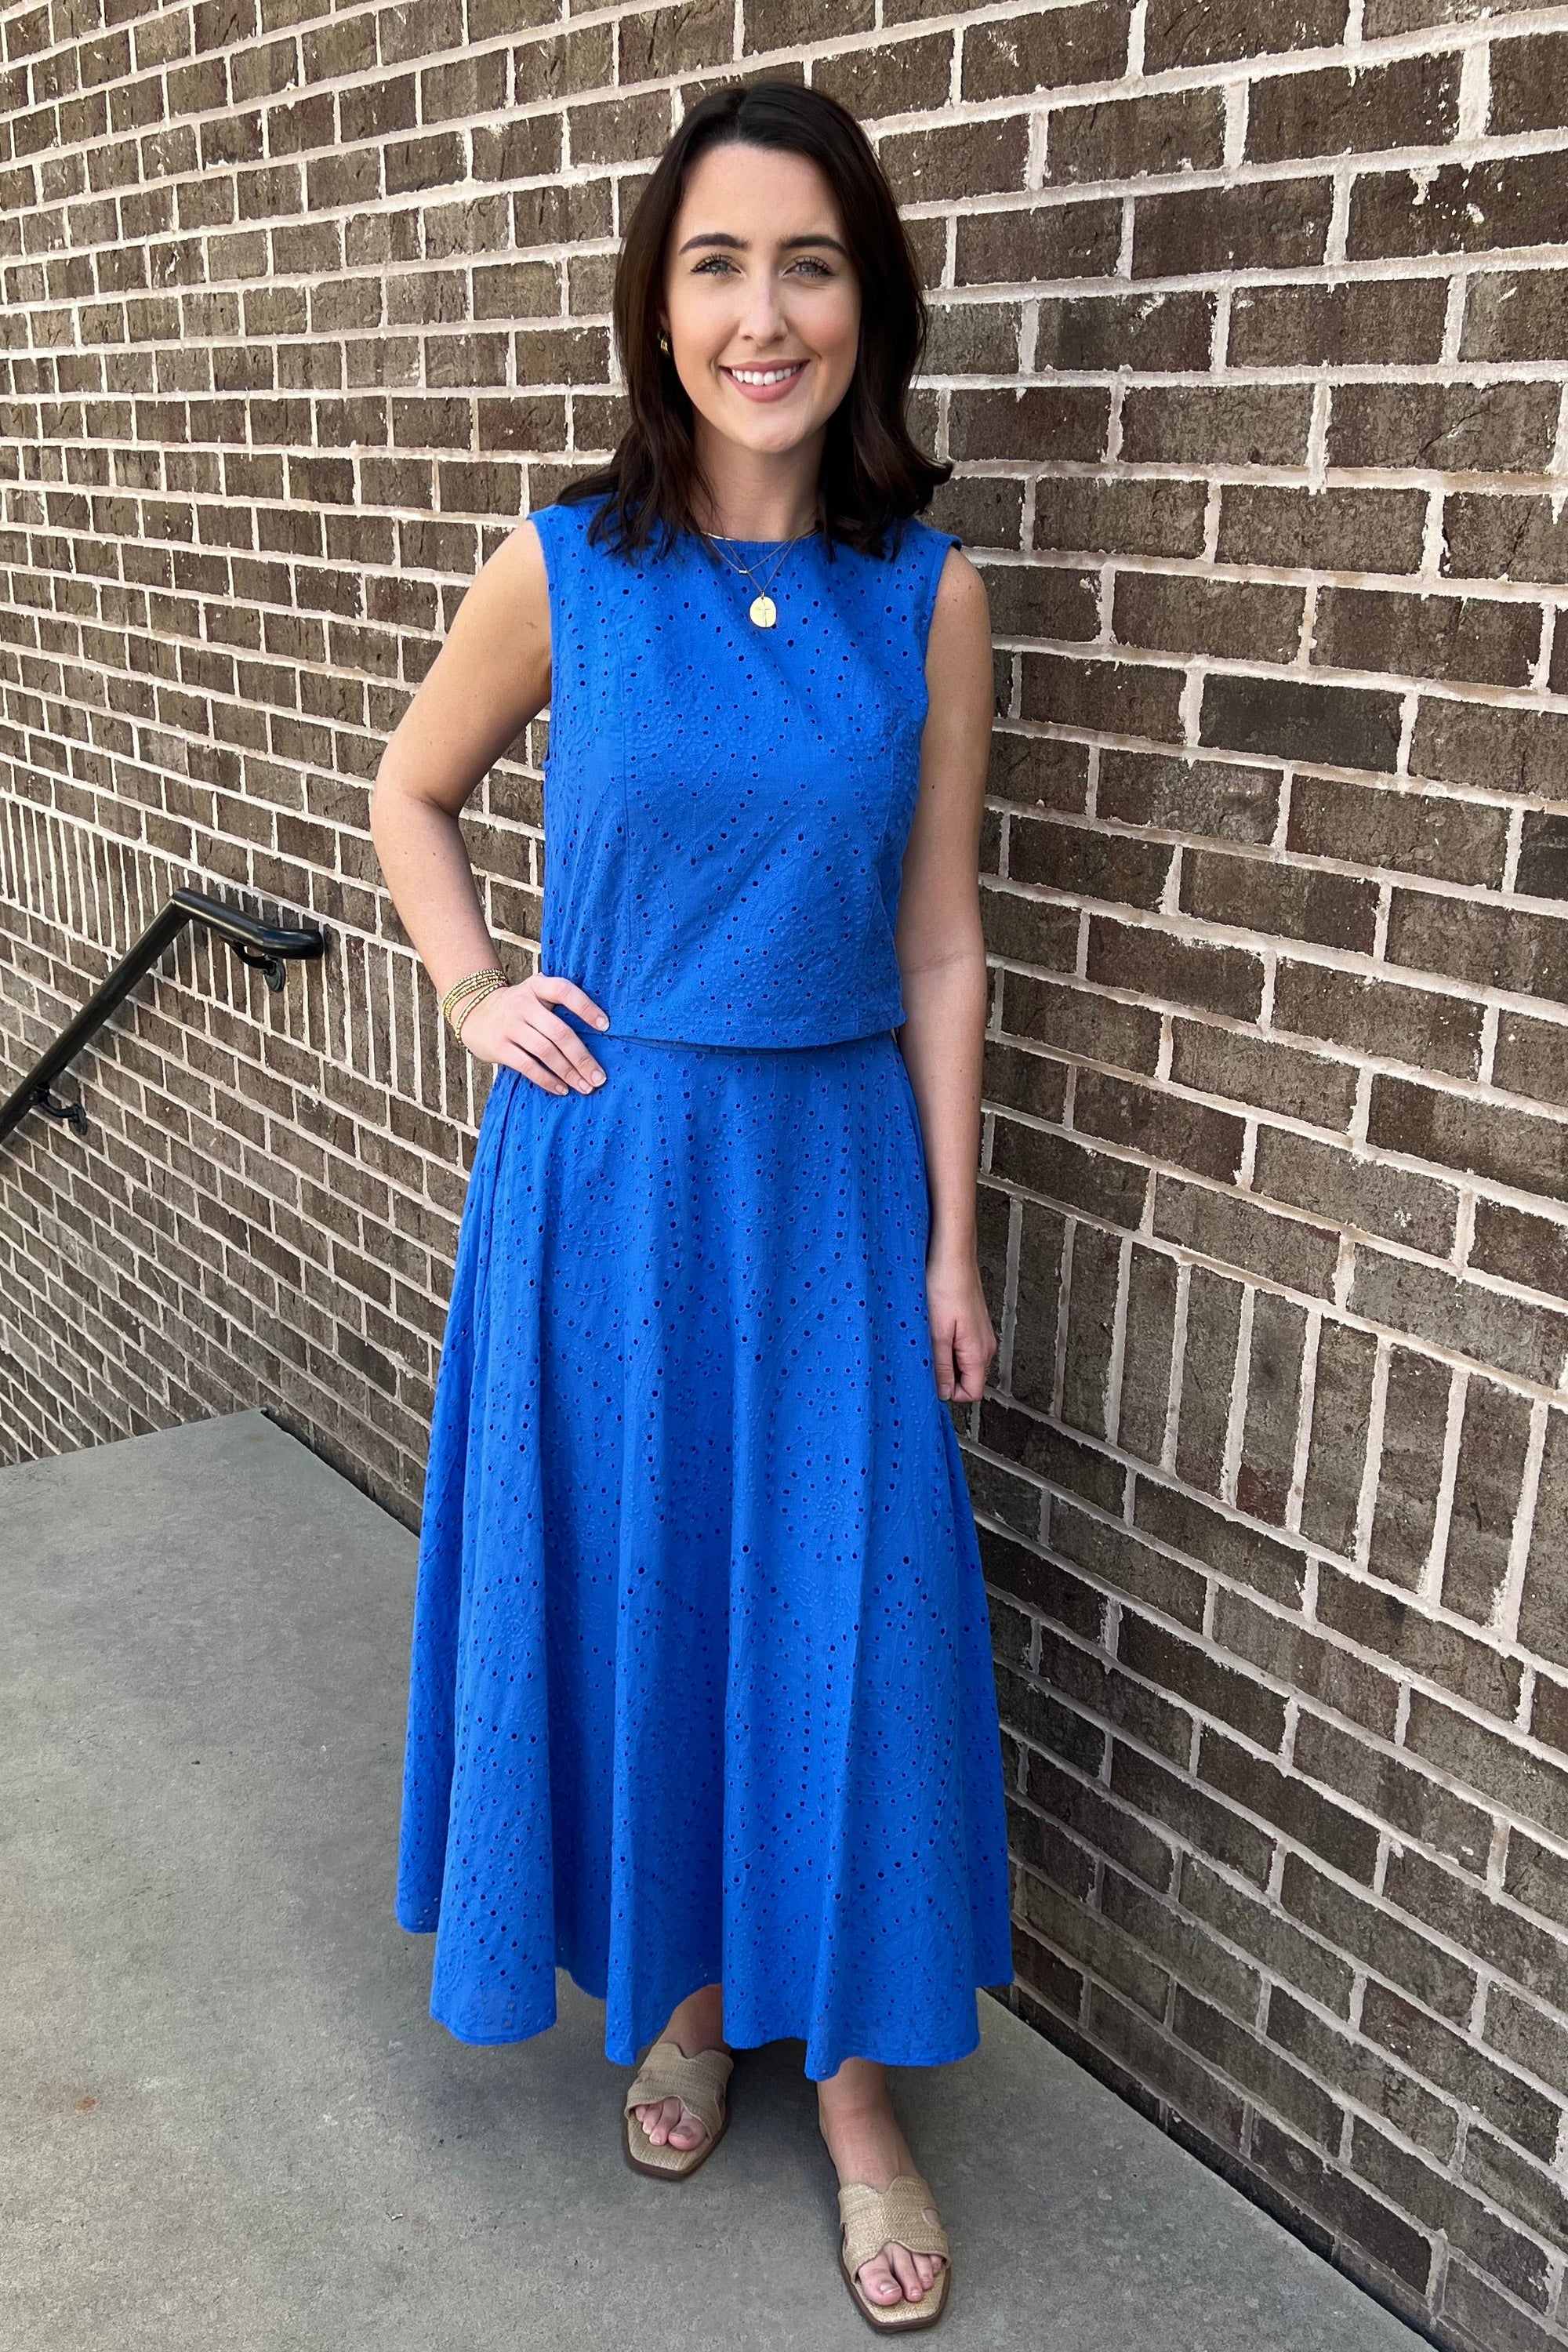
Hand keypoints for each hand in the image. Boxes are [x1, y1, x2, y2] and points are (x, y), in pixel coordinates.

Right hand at [458, 973, 609, 1094]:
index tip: (605, 1026)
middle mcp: (523, 1003)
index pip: (564, 991)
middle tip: (599, 1077)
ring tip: (586, 1087)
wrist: (475, 1013)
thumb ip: (559, 1000)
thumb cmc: (519, 1007)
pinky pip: (528, 1066)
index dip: (586, 1007)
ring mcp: (510, 1026)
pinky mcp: (500, 1047)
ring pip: (545, 1052)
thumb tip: (600, 1029)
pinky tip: (562, 1089)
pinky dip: (547, 1080)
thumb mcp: (535, 993)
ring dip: (568, 1072)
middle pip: (559, 1032)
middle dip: (582, 1057)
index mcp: (537, 986)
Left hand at [925, 1248, 995, 1405]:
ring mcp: (981, 1334)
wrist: (952, 1255)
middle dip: (946, 1376)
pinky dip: (948, 1344)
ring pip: (964, 1363)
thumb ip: (942, 1366)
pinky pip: (962, 1347)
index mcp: (979, 1352)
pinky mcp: (974, 1323)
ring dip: (945, 1359)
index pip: (972, 1393)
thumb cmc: (944, 1287)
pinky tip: (934, 1328)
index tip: (930, 1378)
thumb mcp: (937, 1333)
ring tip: (928, 1340)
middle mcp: (985, 1346)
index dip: (950, 1392)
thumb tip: (944, 1392)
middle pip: (969, 1379)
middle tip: (925, 1357)